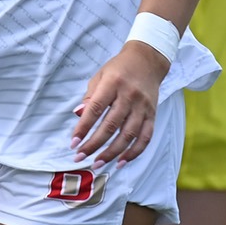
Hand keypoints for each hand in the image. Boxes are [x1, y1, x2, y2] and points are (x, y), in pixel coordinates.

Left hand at [70, 42, 168, 168]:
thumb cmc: (118, 69)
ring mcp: (143, 107)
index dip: (83, 127)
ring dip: (112, 153)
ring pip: (127, 135)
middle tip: (80, 157)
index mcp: (112, 83)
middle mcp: (129, 96)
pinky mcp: (152, 115)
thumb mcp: (99, 76)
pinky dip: (134, 152)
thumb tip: (78, 115)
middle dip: (94, 144)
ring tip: (97, 163)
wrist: (147, 60)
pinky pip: (145, 138)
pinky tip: (121, 162)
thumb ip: (89, 97)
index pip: (95, 109)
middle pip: (111, 125)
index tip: (73, 142)